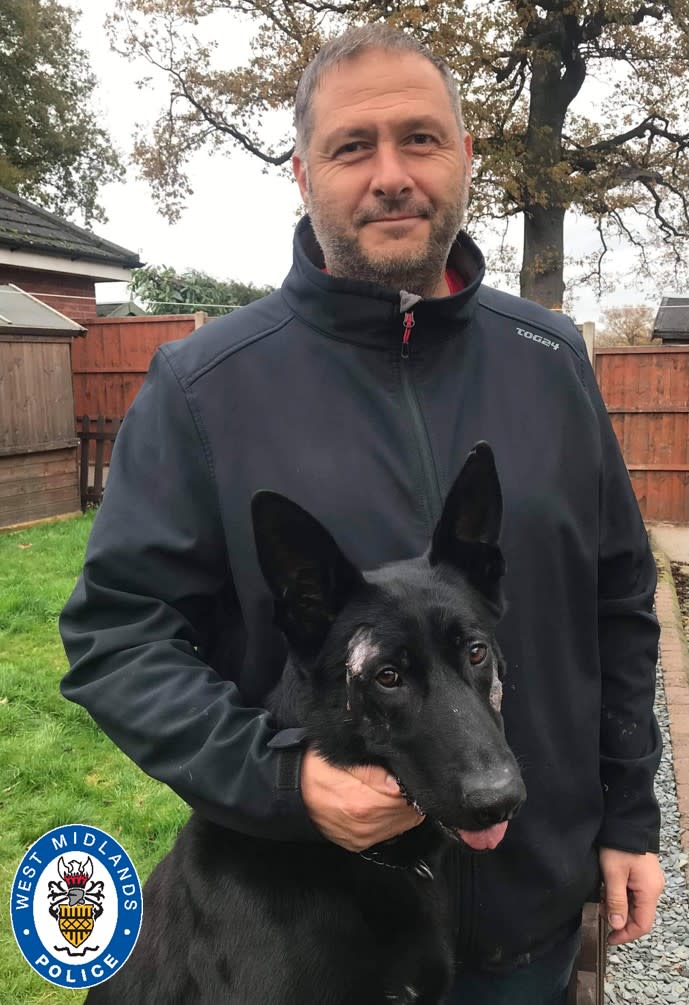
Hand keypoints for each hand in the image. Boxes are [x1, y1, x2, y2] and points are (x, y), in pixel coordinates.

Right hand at [300, 749, 424, 851]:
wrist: (292, 792)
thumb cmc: (315, 769)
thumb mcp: (340, 757)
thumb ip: (372, 771)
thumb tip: (397, 783)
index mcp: (361, 803)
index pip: (404, 798)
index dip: (410, 783)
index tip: (408, 771)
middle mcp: (364, 826)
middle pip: (406, 813)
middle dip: (410, 796)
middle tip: (406, 778)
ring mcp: (361, 838)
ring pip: (401, 825)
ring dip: (404, 809)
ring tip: (399, 791)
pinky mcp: (358, 844)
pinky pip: (388, 834)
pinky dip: (394, 820)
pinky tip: (389, 805)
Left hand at [599, 847, 664, 945]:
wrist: (626, 822)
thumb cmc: (619, 846)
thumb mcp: (613, 875)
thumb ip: (616, 901)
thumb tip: (617, 925)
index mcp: (649, 891)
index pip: (642, 924)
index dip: (626, 934)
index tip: (610, 937)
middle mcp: (653, 889)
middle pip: (639, 915)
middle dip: (620, 920)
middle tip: (600, 913)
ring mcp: (648, 881)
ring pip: (635, 905)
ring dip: (618, 908)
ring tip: (601, 901)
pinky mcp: (642, 875)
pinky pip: (633, 894)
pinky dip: (620, 897)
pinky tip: (607, 891)